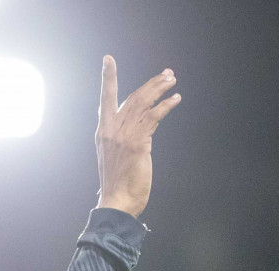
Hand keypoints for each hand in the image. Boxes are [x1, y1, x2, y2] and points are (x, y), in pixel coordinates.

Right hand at [94, 57, 180, 218]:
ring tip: (172, 81)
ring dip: (160, 89)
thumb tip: (135, 128)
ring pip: (143, 103)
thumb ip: (121, 138)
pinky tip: (175, 99)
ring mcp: (123, 136)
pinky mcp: (137, 143)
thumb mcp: (114, 156)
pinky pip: (154, 117)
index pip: (105, 98)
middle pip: (132, 97)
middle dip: (151, 83)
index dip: (108, 78)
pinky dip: (166, 105)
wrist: (117, 203)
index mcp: (102, 132)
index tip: (108, 60)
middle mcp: (111, 130)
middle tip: (167, 74)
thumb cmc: (118, 184)